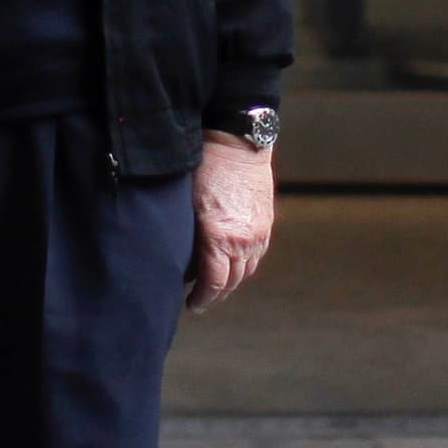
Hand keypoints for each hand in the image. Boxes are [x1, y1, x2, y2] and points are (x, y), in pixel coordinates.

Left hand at [187, 134, 275, 311]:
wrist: (237, 143)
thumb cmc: (203, 168)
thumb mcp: (186, 205)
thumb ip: (187, 237)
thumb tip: (180, 261)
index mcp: (220, 237)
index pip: (214, 283)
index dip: (202, 299)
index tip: (191, 305)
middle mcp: (244, 240)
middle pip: (232, 282)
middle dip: (215, 294)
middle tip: (199, 299)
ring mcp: (259, 233)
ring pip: (247, 271)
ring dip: (231, 281)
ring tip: (214, 284)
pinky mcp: (267, 224)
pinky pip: (256, 255)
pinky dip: (243, 264)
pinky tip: (231, 263)